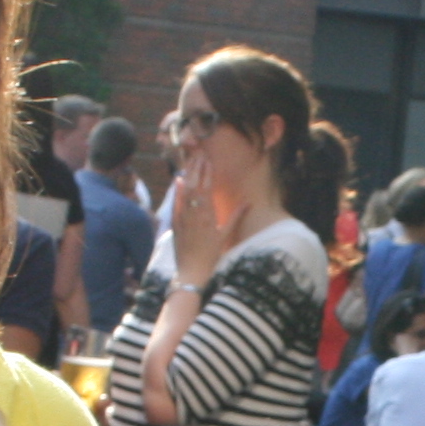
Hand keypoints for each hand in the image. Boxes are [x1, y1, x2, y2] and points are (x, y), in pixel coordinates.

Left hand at [168, 151, 225, 285]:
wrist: (193, 272)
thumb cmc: (212, 256)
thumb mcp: (226, 236)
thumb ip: (236, 216)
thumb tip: (249, 202)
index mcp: (208, 215)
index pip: (207, 188)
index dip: (207, 172)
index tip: (209, 159)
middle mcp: (194, 214)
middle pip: (195, 185)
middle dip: (197, 168)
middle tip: (198, 153)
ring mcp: (183, 218)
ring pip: (185, 191)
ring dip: (188, 175)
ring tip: (190, 161)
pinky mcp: (175, 224)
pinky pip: (176, 203)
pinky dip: (177, 191)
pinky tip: (179, 180)